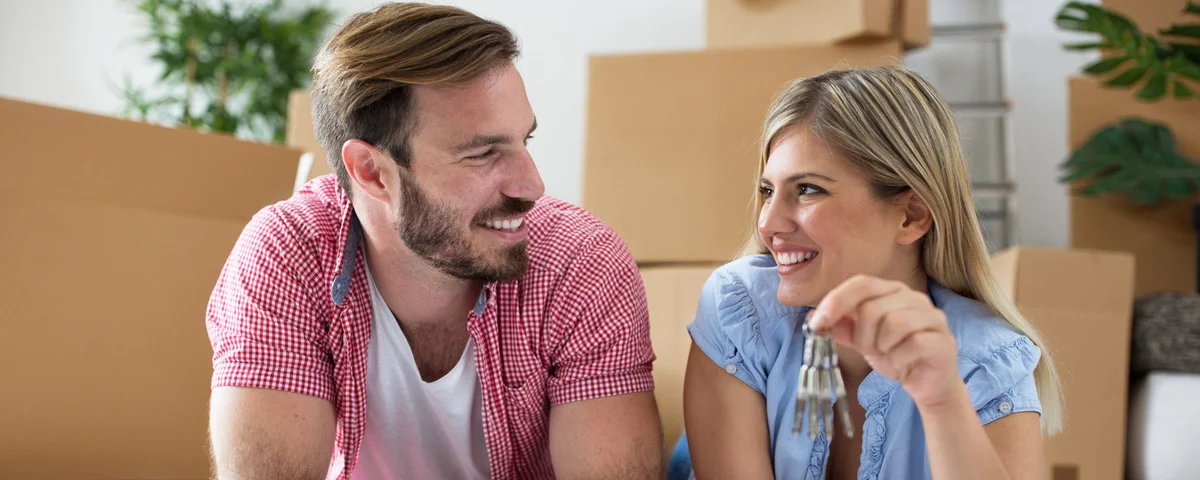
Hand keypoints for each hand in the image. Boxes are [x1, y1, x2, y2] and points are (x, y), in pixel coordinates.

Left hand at [808, 275, 963, 408]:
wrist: (925, 383)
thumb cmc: (894, 354)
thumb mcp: (861, 340)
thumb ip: (841, 327)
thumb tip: (814, 317)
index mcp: (891, 291)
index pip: (861, 284)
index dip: (836, 301)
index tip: (817, 324)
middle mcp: (914, 297)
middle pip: (872, 308)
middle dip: (862, 336)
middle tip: (869, 350)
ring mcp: (933, 317)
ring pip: (894, 323)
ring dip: (882, 346)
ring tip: (887, 354)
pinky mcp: (944, 339)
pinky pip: (914, 343)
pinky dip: (899, 358)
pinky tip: (901, 364)